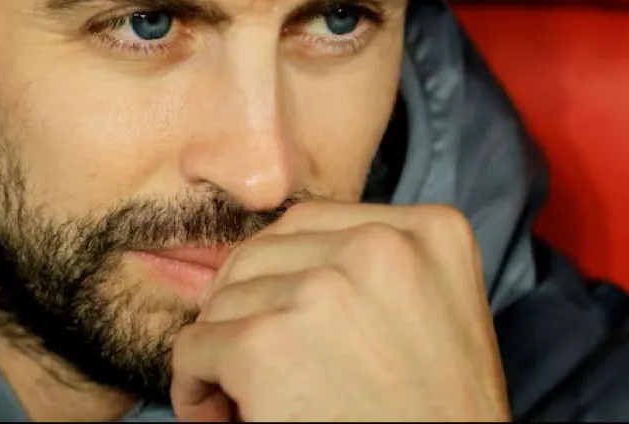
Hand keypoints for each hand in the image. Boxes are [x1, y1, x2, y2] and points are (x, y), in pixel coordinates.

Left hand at [170, 202, 510, 421]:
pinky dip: (194, 384)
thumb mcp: (431, 312)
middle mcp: (378, 248)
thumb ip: (370, 267)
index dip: (281, 272)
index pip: (309, 223)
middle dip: (247, 305)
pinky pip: (194, 345)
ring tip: (246, 394)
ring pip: (225, 299)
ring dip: (222, 346)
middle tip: (256, 359)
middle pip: (261, 253)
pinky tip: (220, 412)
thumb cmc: (434, 413)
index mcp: (429, 232)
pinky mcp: (264, 345)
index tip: (283, 316)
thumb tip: (265, 257)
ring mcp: (320, 292)